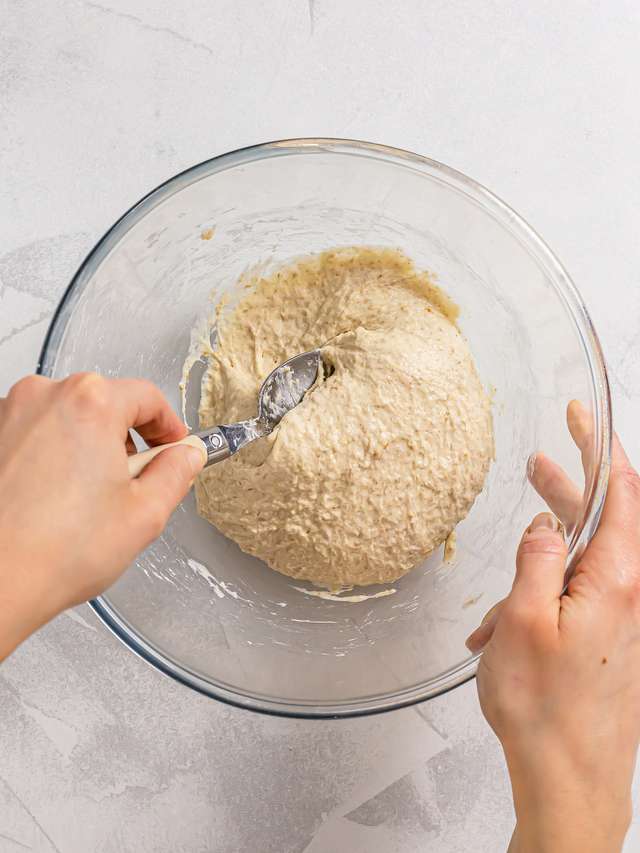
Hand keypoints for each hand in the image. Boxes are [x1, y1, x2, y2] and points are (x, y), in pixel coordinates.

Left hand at [0, 373, 205, 659]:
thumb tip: (185, 458)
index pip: (147, 397)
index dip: (169, 425)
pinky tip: (57, 499)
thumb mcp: (146, 512)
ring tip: (90, 498)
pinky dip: (53, 456)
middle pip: (105, 404)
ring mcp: (10, 415)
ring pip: (68, 419)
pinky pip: (35, 435)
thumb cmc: (54, 550)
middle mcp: (44, 397)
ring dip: (87, 447)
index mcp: (90, 403)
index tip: (173, 444)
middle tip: (134, 481)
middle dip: (126, 440)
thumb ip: (176, 473)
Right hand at [467, 402, 639, 852]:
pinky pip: (573, 599)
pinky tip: (500, 629)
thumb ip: (537, 557)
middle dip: (567, 491)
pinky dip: (537, 599)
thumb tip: (546, 521)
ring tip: (502, 581)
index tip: (582, 415)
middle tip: (535, 466)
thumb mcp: (524, 619)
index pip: (620, 492)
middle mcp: (626, 594)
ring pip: (580, 562)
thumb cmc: (546, 708)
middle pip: (603, 520)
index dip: (601, 446)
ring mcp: (618, 618)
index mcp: (616, 579)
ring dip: (538, 561)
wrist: (569, 779)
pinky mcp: (606, 640)